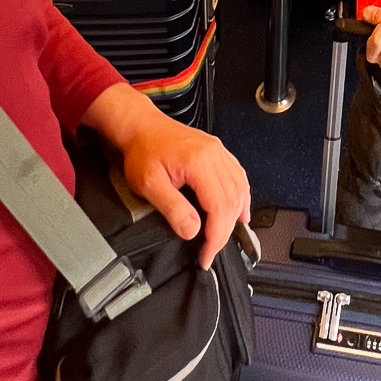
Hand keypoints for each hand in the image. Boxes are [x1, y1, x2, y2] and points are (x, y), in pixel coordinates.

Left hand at [84, 85, 250, 269]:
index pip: (219, 207)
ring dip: (235, 216)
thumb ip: (172, 208)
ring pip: (239, 188)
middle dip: (225, 231)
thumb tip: (192, 230)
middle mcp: (214, 154)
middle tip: (211, 250)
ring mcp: (218, 151)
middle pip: (232, 200)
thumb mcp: (149, 184)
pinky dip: (241, 197)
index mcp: (199, 162)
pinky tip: (239, 210)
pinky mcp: (217, 151)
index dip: (216, 236)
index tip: (207, 254)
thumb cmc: (142, 150)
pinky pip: (238, 176)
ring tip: (224, 237)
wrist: (140, 126)